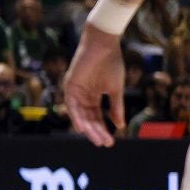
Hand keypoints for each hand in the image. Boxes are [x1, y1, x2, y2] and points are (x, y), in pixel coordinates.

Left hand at [65, 24, 125, 148]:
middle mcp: (83, 95)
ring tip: (96, 139)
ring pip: (79, 114)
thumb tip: (120, 126)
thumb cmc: (111, 64)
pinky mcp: (69, 85)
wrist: (104, 45)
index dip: (103, 129)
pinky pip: (70, 104)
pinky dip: (76, 116)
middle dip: (96, 131)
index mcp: (94, 96)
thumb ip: (116, 107)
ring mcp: (75, 91)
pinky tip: (82, 127)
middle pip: (88, 118)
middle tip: (104, 144)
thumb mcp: (115, 89)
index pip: (97, 117)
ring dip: (87, 128)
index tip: (111, 142)